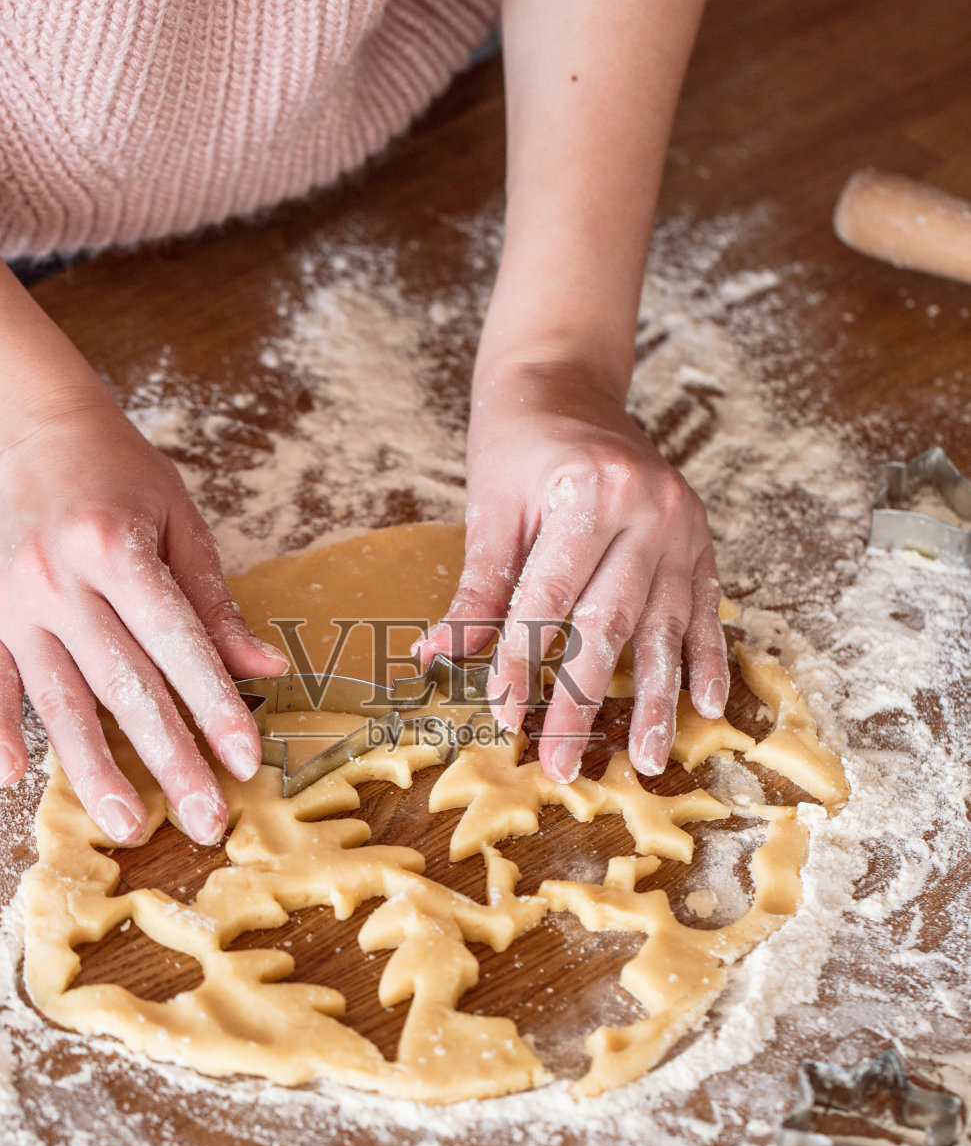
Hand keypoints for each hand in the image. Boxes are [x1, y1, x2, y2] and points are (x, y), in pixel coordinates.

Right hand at [0, 396, 287, 844]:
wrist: (31, 435)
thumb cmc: (120, 479)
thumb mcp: (181, 523)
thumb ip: (214, 603)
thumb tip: (263, 670)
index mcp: (117, 548)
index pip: (176, 644)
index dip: (213, 705)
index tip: (245, 760)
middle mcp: (61, 578)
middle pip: (122, 684)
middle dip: (168, 758)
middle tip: (204, 819)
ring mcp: (15, 602)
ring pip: (59, 699)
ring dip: (93, 768)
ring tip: (126, 824)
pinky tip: (14, 777)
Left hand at [415, 359, 726, 782]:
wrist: (567, 380)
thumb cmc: (517, 443)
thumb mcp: (490, 509)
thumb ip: (478, 589)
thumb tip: (438, 657)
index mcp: (586, 493)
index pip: (549, 600)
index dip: (525, 664)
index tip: (506, 719)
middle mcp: (645, 508)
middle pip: (610, 624)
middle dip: (584, 702)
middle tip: (562, 765)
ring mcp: (682, 523)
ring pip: (665, 626)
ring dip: (659, 700)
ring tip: (651, 760)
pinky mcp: (700, 535)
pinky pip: (705, 607)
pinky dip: (707, 658)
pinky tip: (707, 705)